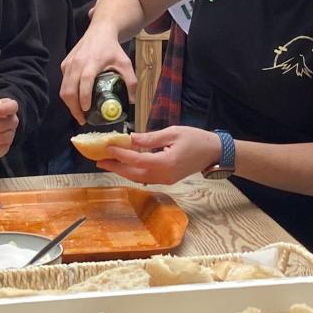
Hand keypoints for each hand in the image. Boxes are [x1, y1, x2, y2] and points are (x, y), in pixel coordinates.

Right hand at [61, 27, 137, 122]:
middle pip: (70, 89)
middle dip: (74, 107)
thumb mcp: (125, 63)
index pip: (85, 81)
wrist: (100, 30)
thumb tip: (131, 102)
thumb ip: (130, 81)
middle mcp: (77, 62)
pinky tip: (77, 100)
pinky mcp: (65, 64)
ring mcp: (69, 63)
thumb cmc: (112, 48)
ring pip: (63, 88)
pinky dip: (68, 94)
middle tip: (83, 119)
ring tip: (79, 113)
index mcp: (92, 62)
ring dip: (69, 104)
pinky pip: (63, 83)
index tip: (86, 109)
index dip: (84, 96)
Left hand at [97, 127, 220, 185]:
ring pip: (138, 178)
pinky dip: (133, 172)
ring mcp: (166, 180)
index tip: (107, 146)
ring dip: (122, 170)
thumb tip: (131, 139)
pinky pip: (146, 177)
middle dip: (115, 167)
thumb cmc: (196, 139)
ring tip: (107, 162)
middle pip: (133, 174)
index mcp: (166, 162)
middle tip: (98, 160)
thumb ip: (150, 138)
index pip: (136, 159)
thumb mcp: (173, 132)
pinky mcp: (167, 180)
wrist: (214, 153)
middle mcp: (164, 175)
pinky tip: (125, 164)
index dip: (120, 154)